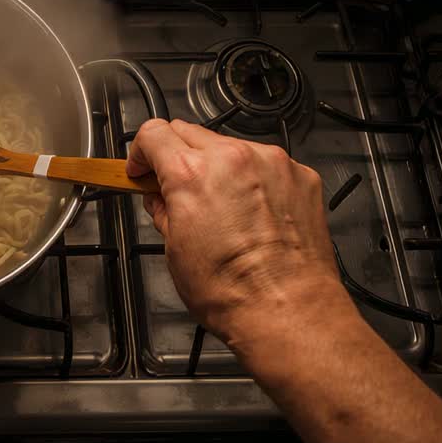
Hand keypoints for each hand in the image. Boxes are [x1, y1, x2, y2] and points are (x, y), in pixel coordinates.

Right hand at [126, 119, 348, 346]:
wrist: (288, 310)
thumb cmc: (234, 291)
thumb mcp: (175, 249)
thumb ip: (164, 210)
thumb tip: (161, 199)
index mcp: (191, 173)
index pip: (153, 133)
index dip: (141, 153)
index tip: (143, 168)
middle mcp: (232, 158)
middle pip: (190, 132)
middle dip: (177, 157)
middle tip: (176, 188)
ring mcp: (272, 163)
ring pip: (231, 147)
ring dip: (218, 168)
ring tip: (221, 209)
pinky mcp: (300, 176)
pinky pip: (266, 164)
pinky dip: (254, 180)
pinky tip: (252, 213)